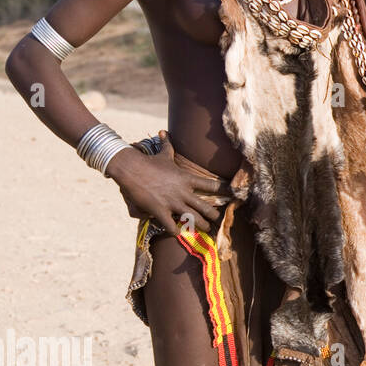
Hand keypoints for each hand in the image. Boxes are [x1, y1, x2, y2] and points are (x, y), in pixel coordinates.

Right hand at [106, 132, 226, 234]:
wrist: (130, 168)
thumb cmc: (148, 161)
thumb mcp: (163, 153)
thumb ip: (168, 145)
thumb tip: (163, 132)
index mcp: (187, 178)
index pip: (212, 186)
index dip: (225, 191)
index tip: (235, 196)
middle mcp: (183, 192)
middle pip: (207, 208)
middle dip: (214, 215)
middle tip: (217, 220)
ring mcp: (172, 202)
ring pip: (193, 219)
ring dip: (200, 226)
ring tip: (205, 229)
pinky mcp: (159, 210)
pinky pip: (171, 226)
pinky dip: (175, 231)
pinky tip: (177, 233)